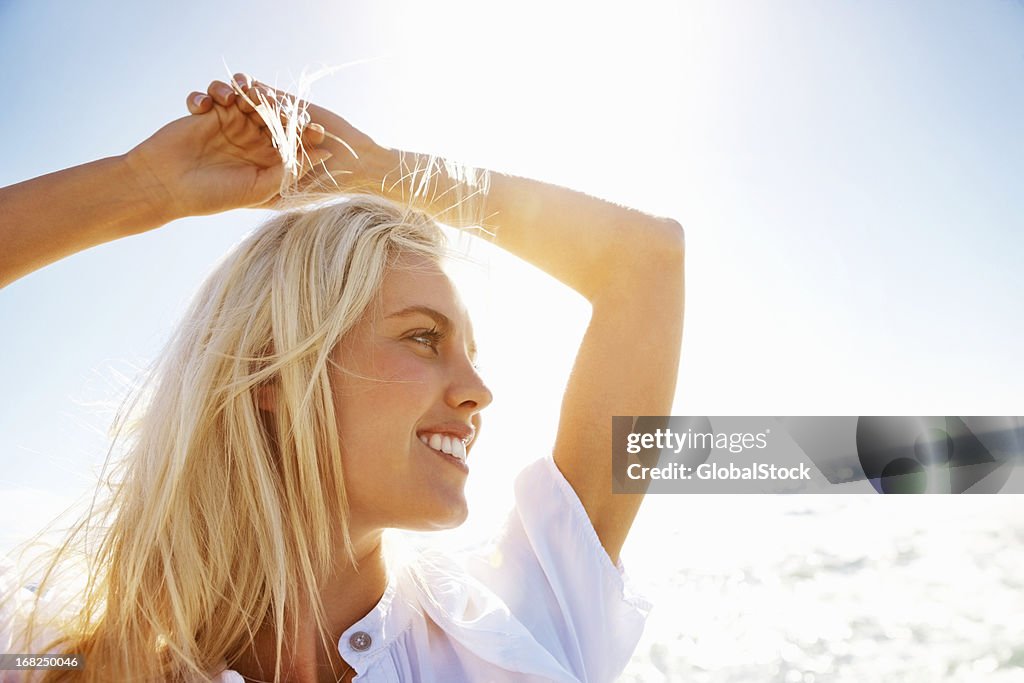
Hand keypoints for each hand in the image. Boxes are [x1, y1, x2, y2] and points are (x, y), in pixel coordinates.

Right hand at [123, 84, 330, 221]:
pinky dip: (216, 92)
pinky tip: (207, 105)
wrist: (164, 186)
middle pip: (274, 114)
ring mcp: (230, 123)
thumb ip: (291, 170)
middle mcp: (252, 140)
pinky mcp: (208, 111)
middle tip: (274, 105)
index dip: (305, 132)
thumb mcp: (259, 187)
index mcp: (268, 159)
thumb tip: (327, 155)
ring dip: (249, 93)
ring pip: (249, 98)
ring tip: (244, 96)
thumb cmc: (213, 194)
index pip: (293, 140)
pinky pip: (218, 92)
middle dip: (277, 107)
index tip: (315, 128)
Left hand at [188, 74, 390, 195]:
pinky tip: (237, 84)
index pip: (225, 144)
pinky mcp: (290, 106)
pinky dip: (250, 87)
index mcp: (258, 161)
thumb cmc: (324, 186)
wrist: (356, 165)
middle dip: (212, 113)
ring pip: (243, 106)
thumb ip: (262, 189)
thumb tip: (232, 197)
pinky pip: (264, 93)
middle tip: (198, 108)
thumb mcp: (286, 193)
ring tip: (218, 95)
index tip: (191, 131)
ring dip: (228, 96)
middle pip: (228, 122)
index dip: (206, 136)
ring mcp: (276, 121)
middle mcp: (263, 140)